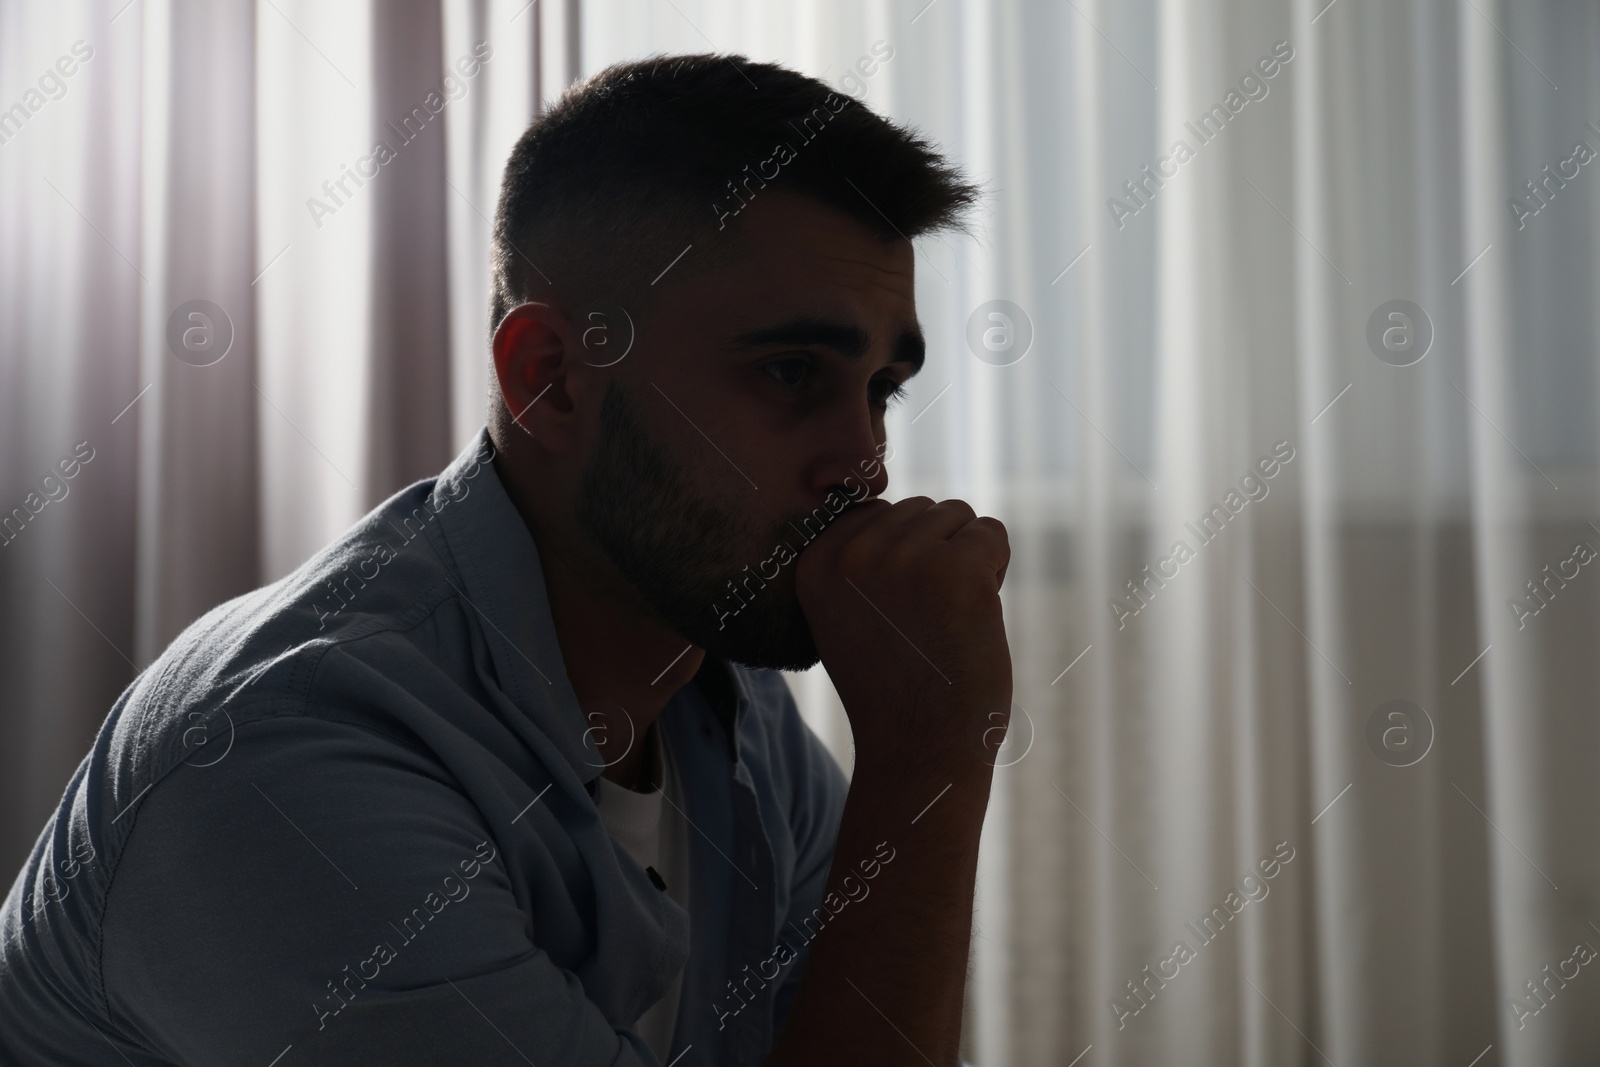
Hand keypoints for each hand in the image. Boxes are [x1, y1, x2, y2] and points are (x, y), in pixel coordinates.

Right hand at [794, 497, 1011, 777]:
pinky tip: (976, 615)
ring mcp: (904, 559)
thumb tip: (887, 501)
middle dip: (938, 553)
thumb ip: (857, 559)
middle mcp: (853, 553)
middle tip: (927, 620)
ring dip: (967, 560)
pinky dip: (996, 569)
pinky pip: (992, 532)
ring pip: (958, 514)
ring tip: (949, 618)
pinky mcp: (957, 570)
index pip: (876, 512)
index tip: (897, 613)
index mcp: (815, 562)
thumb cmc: (892, 686)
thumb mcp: (846, 614)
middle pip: (920, 509)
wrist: (918, 752)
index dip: (902, 557)